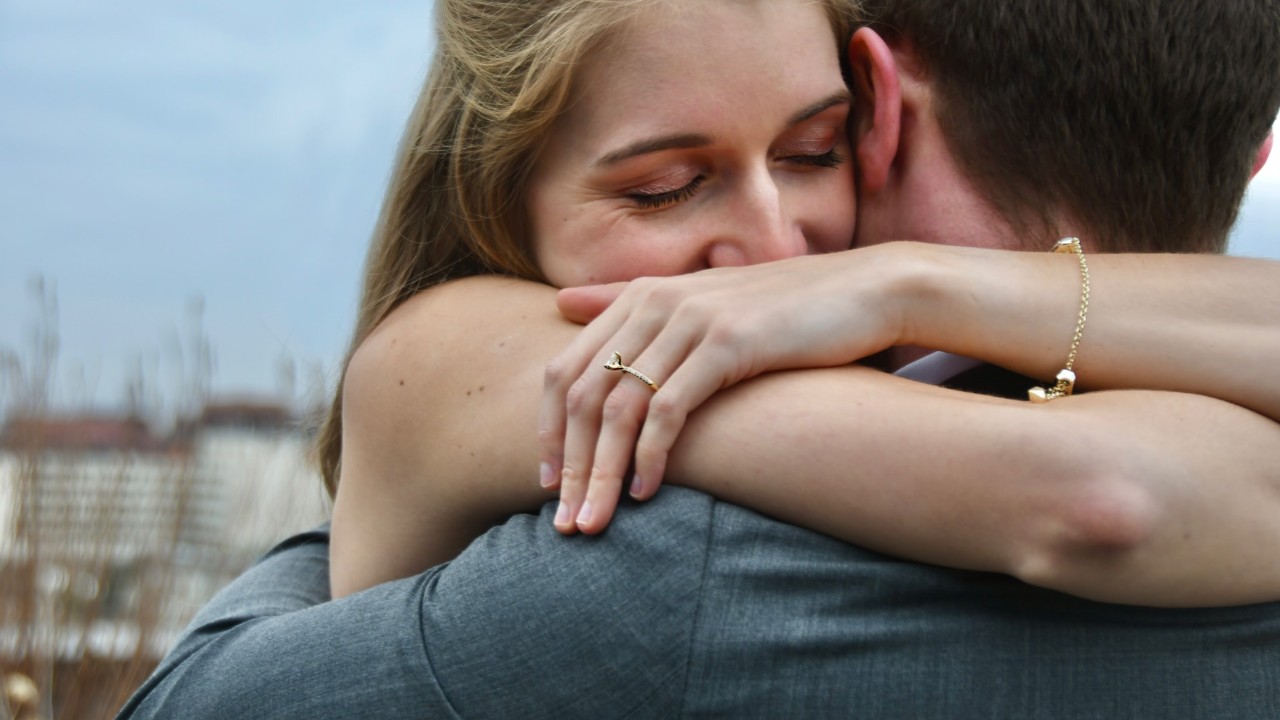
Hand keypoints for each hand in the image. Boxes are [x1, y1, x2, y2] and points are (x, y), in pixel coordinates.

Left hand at [539, 246, 909, 534]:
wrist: (863, 290)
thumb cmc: (781, 309)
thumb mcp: (698, 301)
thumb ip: (626, 303)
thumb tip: (560, 305)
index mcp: (640, 295)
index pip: (564, 369)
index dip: (547, 432)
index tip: (547, 486)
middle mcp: (655, 302)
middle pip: (582, 395)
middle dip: (569, 466)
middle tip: (566, 522)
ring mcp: (690, 320)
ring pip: (619, 409)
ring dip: (602, 475)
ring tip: (596, 522)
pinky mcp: (726, 342)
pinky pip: (669, 409)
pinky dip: (652, 455)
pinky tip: (647, 493)